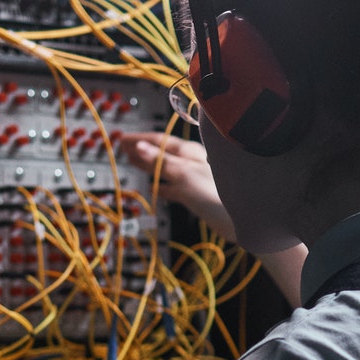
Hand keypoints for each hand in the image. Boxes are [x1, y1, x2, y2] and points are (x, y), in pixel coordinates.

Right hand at [114, 130, 236, 243]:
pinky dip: (162, 186)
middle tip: (123, 148)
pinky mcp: (195, 194)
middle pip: (161, 152)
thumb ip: (161, 161)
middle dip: (142, 150)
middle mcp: (191, 161)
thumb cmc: (215, 193)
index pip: (159, 140)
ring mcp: (193, 177)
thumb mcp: (183, 174)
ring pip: (165, 169)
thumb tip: (138, 146)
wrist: (237, 219)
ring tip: (133, 163)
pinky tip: (156, 189)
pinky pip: (173, 186)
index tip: (122, 139)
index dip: (139, 140)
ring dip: (149, 166)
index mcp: (189, 151)